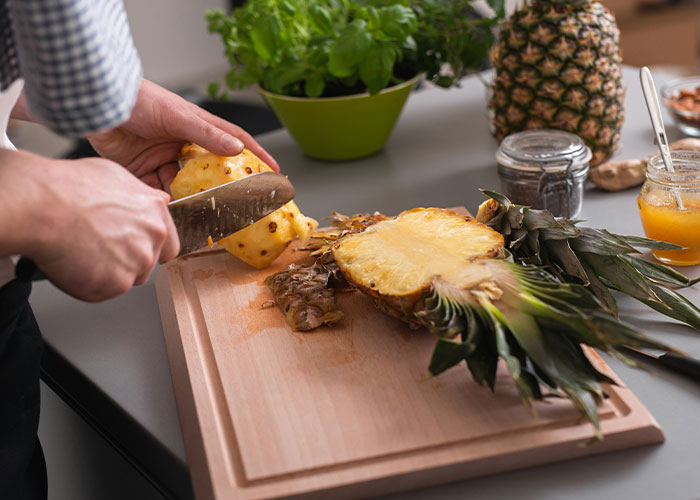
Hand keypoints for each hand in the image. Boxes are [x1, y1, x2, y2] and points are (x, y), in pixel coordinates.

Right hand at [0, 149, 178, 300]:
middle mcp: (153, 237)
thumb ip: (140, 196)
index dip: (150, 249)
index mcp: (155, 211)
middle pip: (147, 264)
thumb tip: (152, 200)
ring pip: (126, 279)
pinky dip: (87, 285)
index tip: (135, 250)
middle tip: (99, 250)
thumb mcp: (115, 176)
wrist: (42, 206)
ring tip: (82, 253)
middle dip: (126, 262)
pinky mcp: (117, 283)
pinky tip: (73, 264)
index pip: (169, 244)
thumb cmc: (68, 187)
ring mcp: (137, 262)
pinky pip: (103, 292)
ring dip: (107, 274)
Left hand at [86, 79, 279, 192]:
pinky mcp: (141, 171)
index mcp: (195, 127)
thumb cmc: (139, 100)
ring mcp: (162, 158)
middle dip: (220, 188)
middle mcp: (182, 144)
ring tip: (199, 212)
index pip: (232, 142)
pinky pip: (157, 191)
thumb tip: (236, 149)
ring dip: (189, 198)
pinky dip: (163, 202)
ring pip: (183, 185)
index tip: (273, 170)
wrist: (98, 106)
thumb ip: (206, 134)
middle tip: (234, 204)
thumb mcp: (178, 116)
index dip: (254, 155)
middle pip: (208, 170)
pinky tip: (169, 210)